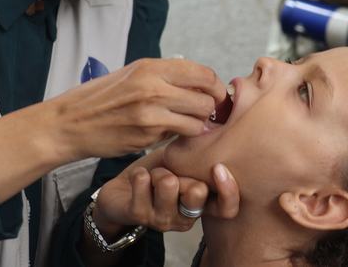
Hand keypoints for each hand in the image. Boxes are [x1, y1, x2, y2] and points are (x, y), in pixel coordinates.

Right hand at [52, 58, 227, 160]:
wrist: (69, 124)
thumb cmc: (100, 98)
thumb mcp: (131, 74)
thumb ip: (164, 76)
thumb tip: (198, 82)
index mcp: (150, 67)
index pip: (203, 73)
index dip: (215, 87)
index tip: (214, 95)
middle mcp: (153, 87)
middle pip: (206, 100)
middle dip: (209, 109)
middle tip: (203, 114)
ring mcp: (150, 114)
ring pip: (197, 122)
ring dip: (197, 125)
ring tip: (186, 125)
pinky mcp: (146, 137)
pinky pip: (178, 136)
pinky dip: (179, 136)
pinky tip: (167, 133)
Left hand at [92, 153, 239, 234]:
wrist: (119, 193)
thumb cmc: (155, 175)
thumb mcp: (181, 164)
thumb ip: (198, 155)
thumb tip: (211, 127)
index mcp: (201, 205)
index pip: (227, 209)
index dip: (228, 191)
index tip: (218, 167)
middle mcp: (186, 218)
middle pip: (197, 192)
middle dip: (181, 172)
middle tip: (168, 172)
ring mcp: (163, 220)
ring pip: (169, 184)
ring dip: (157, 172)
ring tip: (152, 175)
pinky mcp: (139, 216)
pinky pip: (144, 184)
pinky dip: (139, 174)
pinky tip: (138, 177)